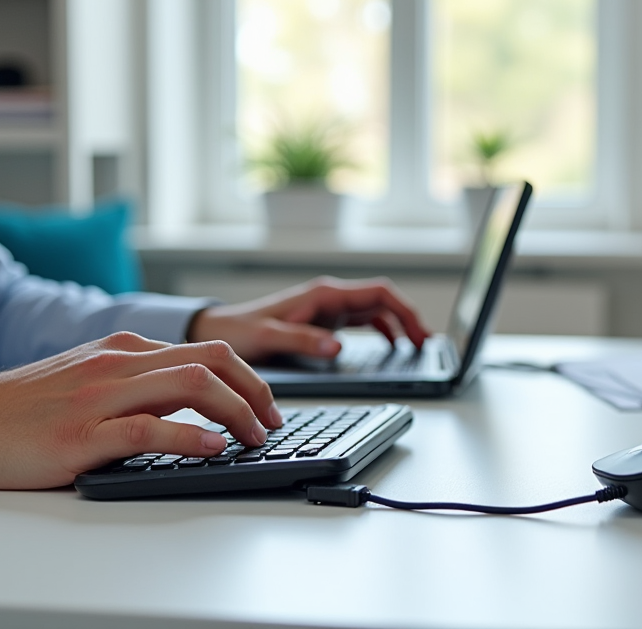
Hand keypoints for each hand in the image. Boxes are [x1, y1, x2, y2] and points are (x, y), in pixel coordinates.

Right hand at [0, 332, 282, 489]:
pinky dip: (188, 438)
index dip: (250, 379)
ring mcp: (101, 396)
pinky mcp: (81, 433)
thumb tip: (197, 407)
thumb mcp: (94, 382)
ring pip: (191, 386)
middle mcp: (120, 364)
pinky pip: (148, 429)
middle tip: (272, 424)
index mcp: (126, 350)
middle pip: (213, 361)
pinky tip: (212, 449)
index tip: (267, 408)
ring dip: (236, 412)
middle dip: (256, 392)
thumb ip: (143, 386)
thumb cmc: (28, 408)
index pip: (209, 351)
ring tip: (255, 438)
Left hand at [187, 277, 430, 361]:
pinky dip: (381, 331)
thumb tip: (338, 347)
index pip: (379, 293)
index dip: (404, 310)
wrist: (217, 331)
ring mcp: (329, 309)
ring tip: (415, 347)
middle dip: (408, 319)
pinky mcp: (323, 321)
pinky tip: (389, 347)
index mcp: (324, 294)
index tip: (419, 333)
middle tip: (425, 345)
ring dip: (398, 325)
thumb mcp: (270, 337)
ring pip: (376, 311)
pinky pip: (362, 322)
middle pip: (384, 301)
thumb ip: (304, 341)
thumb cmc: (240, 331)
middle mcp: (330, 297)